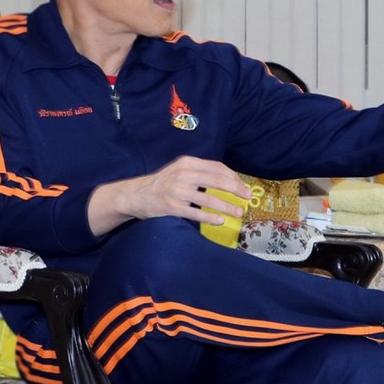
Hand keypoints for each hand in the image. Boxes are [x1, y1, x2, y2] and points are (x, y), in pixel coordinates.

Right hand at [89, 156, 248, 235]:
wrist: (135, 195)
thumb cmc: (163, 183)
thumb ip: (200, 172)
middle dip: (236, 190)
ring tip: (239, 213)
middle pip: (217, 181)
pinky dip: (210, 217)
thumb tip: (229, 180)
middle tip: (248, 198)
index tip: (243, 186)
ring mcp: (177, 191)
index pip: (217, 167)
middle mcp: (183, 174)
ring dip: (227, 207)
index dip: (234, 177)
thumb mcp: (179, 170)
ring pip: (209, 199)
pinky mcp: (171, 207)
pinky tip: (220, 221)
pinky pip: (196, 213)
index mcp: (187, 163)